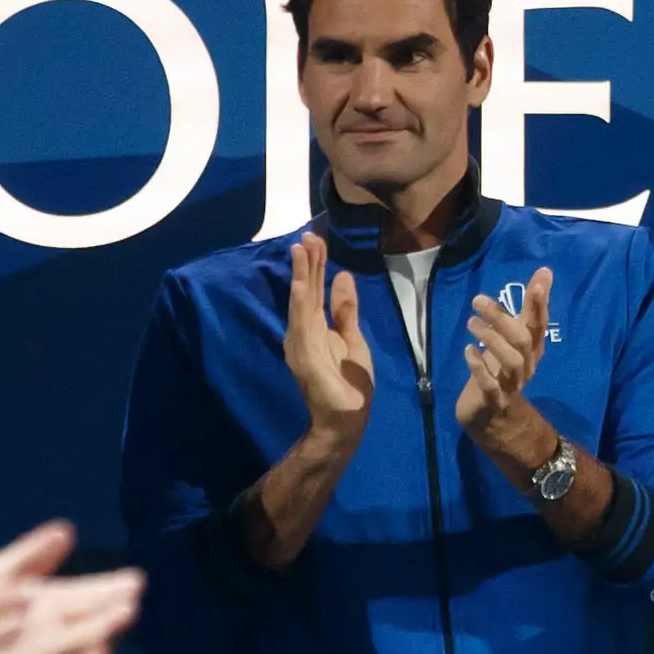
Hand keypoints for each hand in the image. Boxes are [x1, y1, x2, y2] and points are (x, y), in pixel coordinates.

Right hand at [283, 232, 372, 441]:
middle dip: (308, 262)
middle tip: (308, 235)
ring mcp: (301, 340)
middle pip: (307, 289)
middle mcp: (304, 330)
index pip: (316, 289)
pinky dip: (300, 299)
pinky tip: (301, 281)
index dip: (317, 265)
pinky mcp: (302, 352)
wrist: (347, 418)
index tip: (318, 240)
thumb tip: (342, 276)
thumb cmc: (351, 384)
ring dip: (301, 274)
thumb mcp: (354, 339)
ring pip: (301, 300)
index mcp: (317, 326)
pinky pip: (301, 321)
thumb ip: (346, 310)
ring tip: (301, 247)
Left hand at [456, 266, 553, 446]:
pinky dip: (479, 367)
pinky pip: (490, 385)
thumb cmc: (501, 369)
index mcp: (532, 350)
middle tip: (478, 300)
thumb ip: (528, 307)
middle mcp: (526, 366)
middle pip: (523, 340)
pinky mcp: (494, 402)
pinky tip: (468, 351)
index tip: (538, 282)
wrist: (491, 417)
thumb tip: (545, 271)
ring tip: (471, 323)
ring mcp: (512, 386)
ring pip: (511, 361)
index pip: (539, 324)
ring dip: (491, 339)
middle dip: (502, 318)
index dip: (540, 304)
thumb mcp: (513, 336)